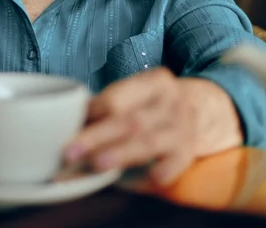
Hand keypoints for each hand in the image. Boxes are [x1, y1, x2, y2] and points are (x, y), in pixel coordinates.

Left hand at [64, 67, 196, 185]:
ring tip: (95, 165)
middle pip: (130, 121)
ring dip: (119, 154)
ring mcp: (183, 129)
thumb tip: (65, 125)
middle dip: (97, 137)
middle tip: (69, 152)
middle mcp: (171, 103)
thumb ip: (105, 107)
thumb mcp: (136, 94)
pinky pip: (169, 167)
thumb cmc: (152, 104)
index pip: (117, 97)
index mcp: (154, 81)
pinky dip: (150, 175)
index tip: (67, 126)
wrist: (201, 111)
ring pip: (147, 143)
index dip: (91, 113)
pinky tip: (131, 183)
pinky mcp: (188, 154)